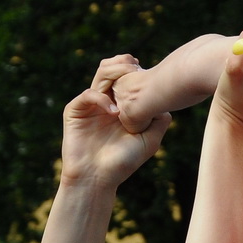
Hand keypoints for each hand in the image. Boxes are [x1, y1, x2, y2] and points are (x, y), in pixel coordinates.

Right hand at [62, 56, 170, 190]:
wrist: (97, 179)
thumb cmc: (123, 162)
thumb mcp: (149, 141)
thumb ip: (160, 120)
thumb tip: (167, 101)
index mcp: (120, 105)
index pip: (125, 77)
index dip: (134, 68)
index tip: (147, 70)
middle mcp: (104, 102)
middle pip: (111, 70)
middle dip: (123, 63)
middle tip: (136, 66)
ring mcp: (89, 105)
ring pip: (99, 76)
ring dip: (114, 72)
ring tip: (128, 79)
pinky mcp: (74, 111)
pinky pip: (88, 95)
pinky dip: (101, 99)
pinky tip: (114, 112)